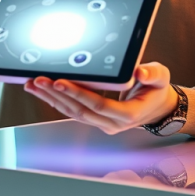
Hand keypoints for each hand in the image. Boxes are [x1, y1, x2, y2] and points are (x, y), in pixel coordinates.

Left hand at [23, 62, 178, 134]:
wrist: (157, 106)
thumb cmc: (157, 89)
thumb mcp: (161, 77)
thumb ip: (152, 74)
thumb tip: (139, 72)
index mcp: (129, 114)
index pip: (99, 105)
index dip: (79, 94)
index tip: (61, 82)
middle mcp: (112, 123)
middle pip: (80, 110)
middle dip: (57, 95)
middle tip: (40, 80)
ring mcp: (102, 123)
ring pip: (72, 112)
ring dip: (51, 99)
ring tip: (34, 84)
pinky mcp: (94, 119)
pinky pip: (72, 111)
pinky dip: (56, 100)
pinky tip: (42, 91)